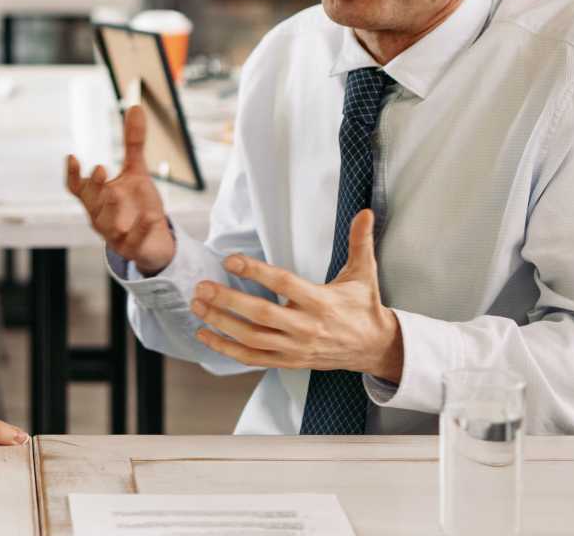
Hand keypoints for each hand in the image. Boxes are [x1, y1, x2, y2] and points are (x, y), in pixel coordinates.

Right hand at [66, 104, 174, 273]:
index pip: (76, 187)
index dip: (72, 173)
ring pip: (107, 223)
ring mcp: (114, 235)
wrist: (155, 242)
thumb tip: (135, 107)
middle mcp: (99, 216)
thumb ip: (133, 143)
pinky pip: (135, 240)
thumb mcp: (137, 172)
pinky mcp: (131, 249)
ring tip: (119, 192)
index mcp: (96, 198)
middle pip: (90, 202)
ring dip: (112, 208)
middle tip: (101, 168)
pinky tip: (154, 216)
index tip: (72, 156)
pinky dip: (142, 228)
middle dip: (94, 186)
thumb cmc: (138, 205)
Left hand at [188, 209, 403, 380]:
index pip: (284, 284)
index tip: (230, 260)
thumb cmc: (364, 308)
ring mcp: (296, 348)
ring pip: (252, 339)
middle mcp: (307, 327)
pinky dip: (226, 349)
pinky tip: (204, 335)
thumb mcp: (364, 274)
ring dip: (221, 323)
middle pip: (261, 315)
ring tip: (198, 305)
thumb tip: (365, 212)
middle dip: (228, 301)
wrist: (375, 349)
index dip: (256, 272)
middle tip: (202, 286)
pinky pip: (252, 358)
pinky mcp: (289, 361)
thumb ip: (360, 242)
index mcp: (322, 302)